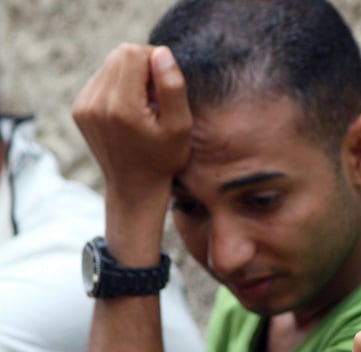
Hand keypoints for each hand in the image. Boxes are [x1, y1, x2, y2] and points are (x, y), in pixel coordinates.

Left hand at [72, 43, 192, 259]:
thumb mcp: (180, 127)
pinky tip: (131, 110)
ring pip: (110, 64)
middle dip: (143, 66)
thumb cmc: (164, 158)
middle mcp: (96, 103)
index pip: (134, 53)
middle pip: (120, 54)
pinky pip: (101, 79)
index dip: (156, 60)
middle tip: (158, 96)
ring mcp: (83, 106)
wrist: (134, 187)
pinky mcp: (79, 108)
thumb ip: (172, 87)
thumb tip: (162, 53)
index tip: (167, 85)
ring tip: (145, 105)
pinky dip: (119, 86)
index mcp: (121, 107)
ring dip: (131, 76)